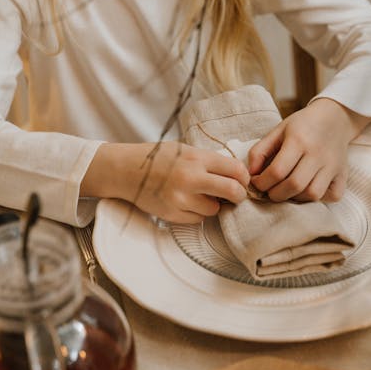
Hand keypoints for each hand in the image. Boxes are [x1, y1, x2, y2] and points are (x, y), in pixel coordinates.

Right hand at [81, 141, 249, 223]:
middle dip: (239, 195)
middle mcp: (190, 178)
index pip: (235, 170)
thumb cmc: (159, 158)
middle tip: (236, 196)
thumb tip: (237, 175)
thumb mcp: (185, 150)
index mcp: (196, 158)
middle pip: (232, 191)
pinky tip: (188, 202)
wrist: (126, 171)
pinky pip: (198, 218)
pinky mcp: (172, 214)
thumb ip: (209, 161)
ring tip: (202, 196)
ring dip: (214, 205)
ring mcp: (180, 198)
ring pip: (215, 209)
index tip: (243, 180)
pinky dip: (198, 212)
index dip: (244, 177)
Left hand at [248, 99, 369, 202]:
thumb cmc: (302, 126)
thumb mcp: (277, 131)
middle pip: (294, 185)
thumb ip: (260, 151)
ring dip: (296, 198)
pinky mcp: (343, 174)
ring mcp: (333, 165)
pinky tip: (308, 189)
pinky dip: (319, 199)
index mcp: (298, 140)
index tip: (257, 183)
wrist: (334, 118)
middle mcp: (318, 153)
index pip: (277, 171)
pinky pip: (333, 196)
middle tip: (270, 191)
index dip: (262, 183)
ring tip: (288, 190)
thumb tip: (250, 175)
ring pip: (313, 194)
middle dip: (276, 194)